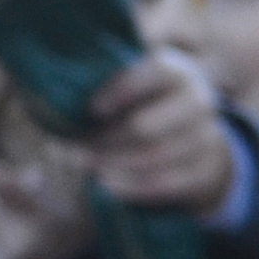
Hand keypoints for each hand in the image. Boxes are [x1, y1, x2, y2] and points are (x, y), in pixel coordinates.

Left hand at [80, 49, 236, 216]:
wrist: (194, 133)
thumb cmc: (145, 101)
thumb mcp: (131, 80)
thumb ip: (102, 77)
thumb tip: (51, 80)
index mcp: (175, 72)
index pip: (152, 74)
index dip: (119, 92)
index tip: (90, 110)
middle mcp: (198, 101)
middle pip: (145, 126)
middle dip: (105, 140)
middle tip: (76, 146)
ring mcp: (207, 136)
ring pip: (154, 156)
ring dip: (113, 164)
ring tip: (85, 164)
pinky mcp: (205, 169)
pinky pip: (167, 182)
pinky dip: (132, 186)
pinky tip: (105, 184)